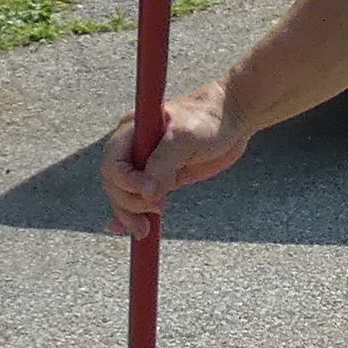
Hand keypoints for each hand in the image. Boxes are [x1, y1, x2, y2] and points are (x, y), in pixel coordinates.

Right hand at [101, 81, 250, 237]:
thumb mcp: (185, 137)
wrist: (234, 117)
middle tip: (157, 208)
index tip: (150, 192)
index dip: (126, 182)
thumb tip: (148, 192)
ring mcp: (147, 164)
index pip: (113, 163)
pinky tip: (125, 229)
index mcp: (132, 131)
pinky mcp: (162, 178)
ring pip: (124, 194)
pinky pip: (140, 199)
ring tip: (146, 229)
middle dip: (128, 201)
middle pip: (114, 183)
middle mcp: (134, 147)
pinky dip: (132, 215)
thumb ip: (164, 162)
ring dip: (130, 214)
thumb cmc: (209, 118)